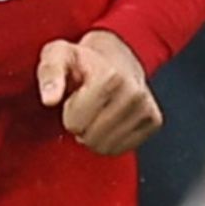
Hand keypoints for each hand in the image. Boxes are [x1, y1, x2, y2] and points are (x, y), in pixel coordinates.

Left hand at [37, 30, 160, 154]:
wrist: (116, 57)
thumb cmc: (82, 61)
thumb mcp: (56, 56)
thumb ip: (49, 75)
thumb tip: (49, 99)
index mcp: (110, 77)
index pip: (75, 124)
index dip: (68, 113)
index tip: (74, 96)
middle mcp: (134, 93)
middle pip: (91, 139)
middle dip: (81, 126)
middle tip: (85, 106)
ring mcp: (146, 108)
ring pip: (106, 147)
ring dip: (94, 135)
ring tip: (97, 112)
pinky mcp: (154, 121)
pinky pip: (122, 149)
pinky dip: (110, 141)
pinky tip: (109, 121)